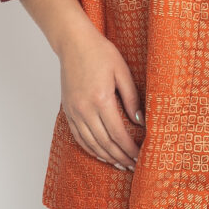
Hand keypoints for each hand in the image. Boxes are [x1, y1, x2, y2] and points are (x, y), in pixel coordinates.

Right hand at [58, 25, 145, 171]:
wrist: (73, 43)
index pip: (118, 134)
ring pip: (91, 143)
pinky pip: (79, 136)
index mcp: (101, 99)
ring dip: (107, 157)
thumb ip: (131, 97)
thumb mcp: (122, 71)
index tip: (140, 157)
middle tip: (134, 165)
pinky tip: (101, 153)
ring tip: (121, 164)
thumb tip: (140, 120)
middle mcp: (85, 109)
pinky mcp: (68, 110)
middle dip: (121, 157)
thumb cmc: (99, 52)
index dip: (129, 148)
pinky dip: (91, 148)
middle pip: (105, 143)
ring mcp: (74, 111)